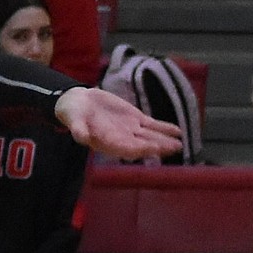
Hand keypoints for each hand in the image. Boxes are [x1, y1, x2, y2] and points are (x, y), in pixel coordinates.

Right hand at [55, 87, 184, 161]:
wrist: (79, 103)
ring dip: (165, 140)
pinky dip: (164, 128)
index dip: (141, 149)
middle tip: (174, 148)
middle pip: (143, 145)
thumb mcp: (73, 120)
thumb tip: (79, 137)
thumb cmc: (73, 114)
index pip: (127, 149)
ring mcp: (130, 130)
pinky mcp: (135, 119)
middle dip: (158, 147)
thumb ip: (78, 129)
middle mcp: (121, 140)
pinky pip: (152, 125)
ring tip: (180, 144)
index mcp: (107, 143)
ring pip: (150, 136)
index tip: (153, 148)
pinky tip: (178, 132)